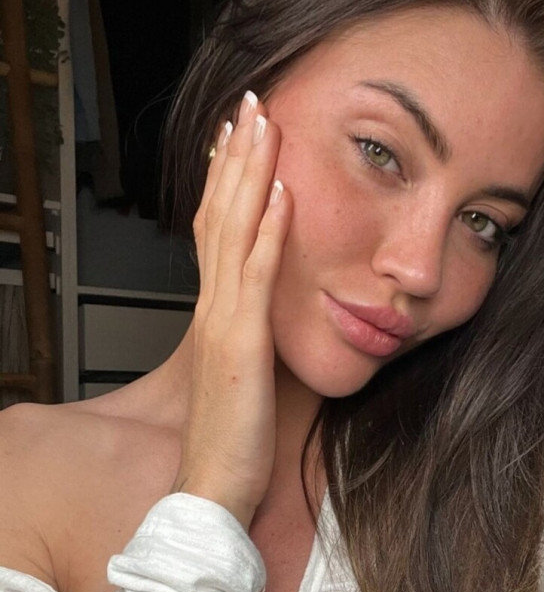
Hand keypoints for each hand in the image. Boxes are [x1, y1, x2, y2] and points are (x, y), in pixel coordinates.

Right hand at [170, 91, 291, 531]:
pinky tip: (282, 192)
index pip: (216, 231)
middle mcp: (213, 307)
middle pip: (219, 215)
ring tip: (262, 124)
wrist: (214, 487)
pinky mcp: (242, 345)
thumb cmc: (234, 439)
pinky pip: (256, 277)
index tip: (238, 138)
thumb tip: (274, 317)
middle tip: (248, 104)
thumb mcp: (246, 376)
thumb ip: (253, 339)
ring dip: (249, 173)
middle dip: (235, 156)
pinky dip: (268, 231)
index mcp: (216, 313)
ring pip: (233, 230)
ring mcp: (224, 322)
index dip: (225, 181)